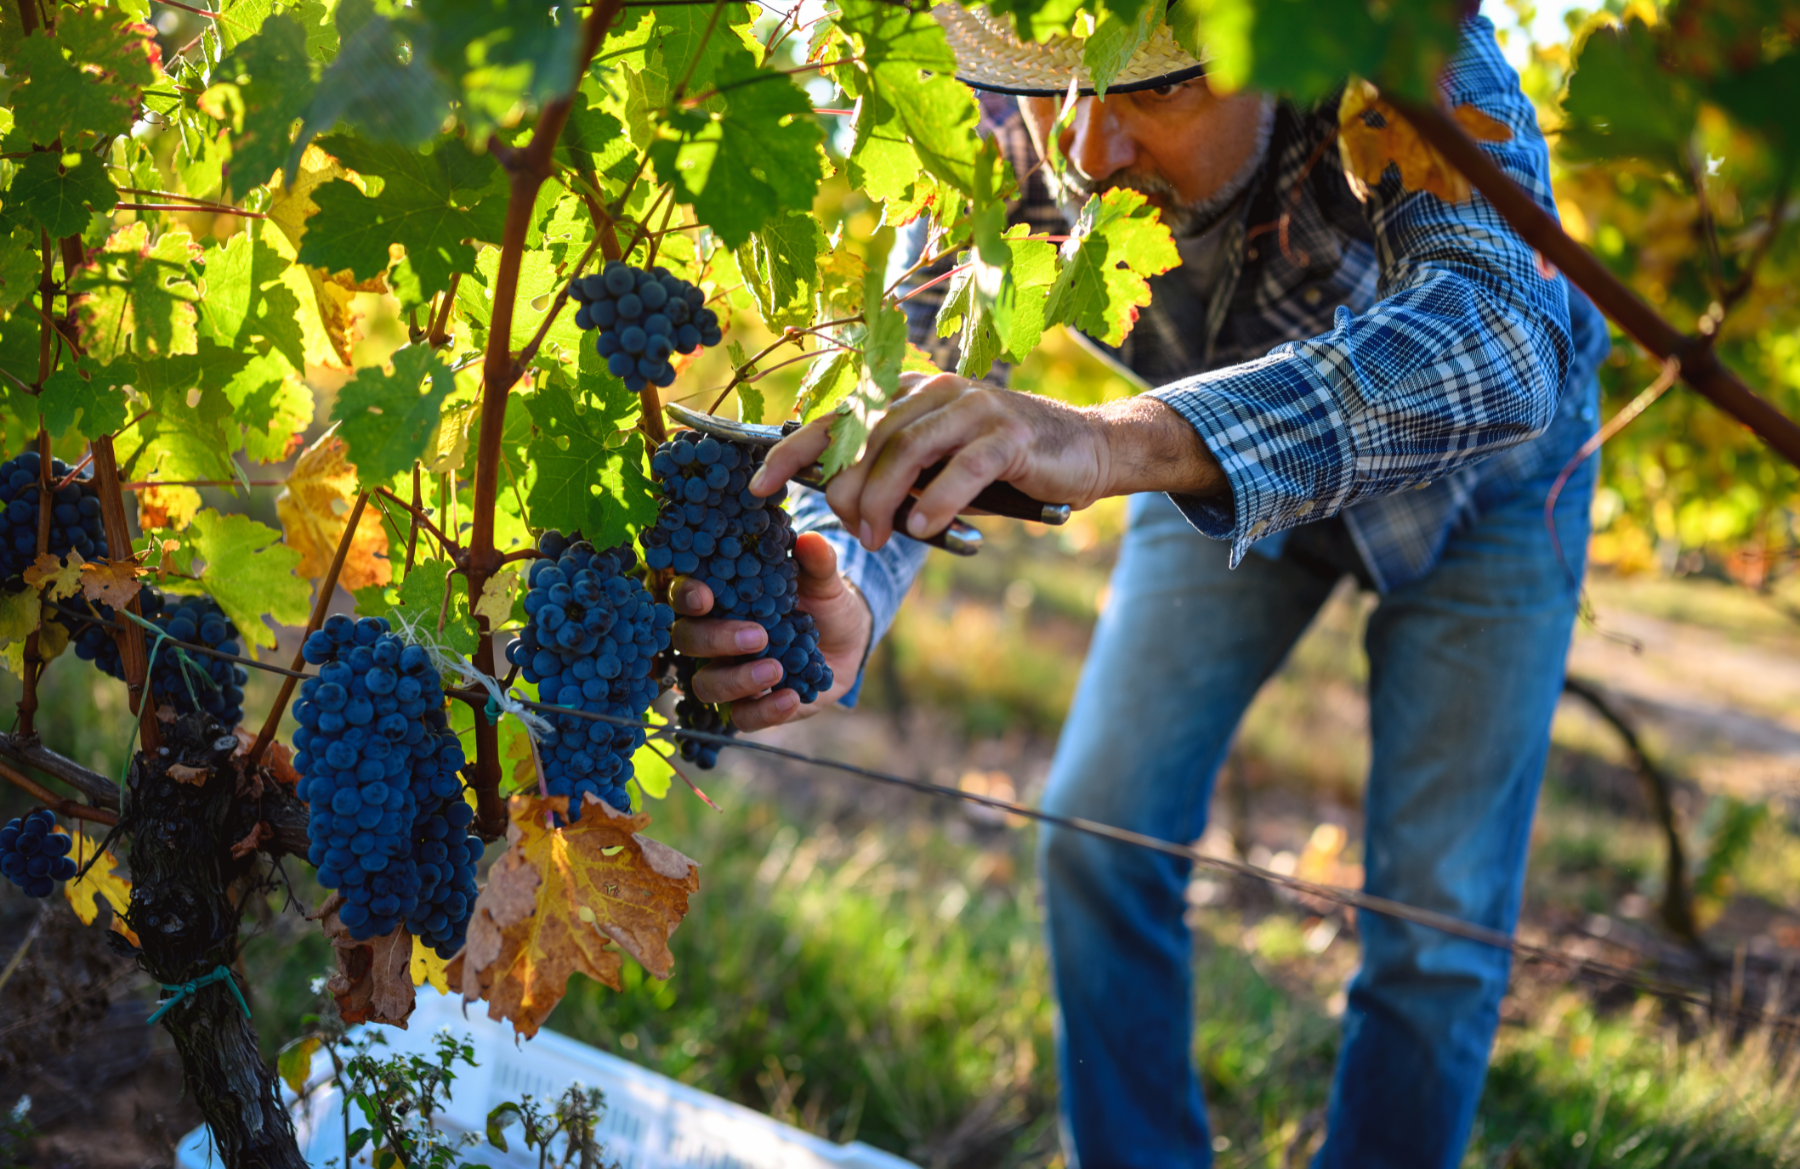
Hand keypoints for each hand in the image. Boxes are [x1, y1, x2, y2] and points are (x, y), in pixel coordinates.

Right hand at [669, 532, 871, 730]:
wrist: (848, 642)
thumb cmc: (823, 602)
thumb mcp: (823, 581)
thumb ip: (816, 563)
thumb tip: (810, 541)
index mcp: (721, 597)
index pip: (684, 594)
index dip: (686, 596)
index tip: (706, 597)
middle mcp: (714, 637)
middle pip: (687, 641)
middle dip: (716, 639)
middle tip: (757, 636)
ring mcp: (729, 673)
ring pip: (706, 685)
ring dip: (737, 680)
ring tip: (776, 669)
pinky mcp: (751, 706)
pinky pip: (742, 717)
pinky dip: (765, 711)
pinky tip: (791, 698)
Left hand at [749, 371, 1223, 548]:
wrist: (1084, 453)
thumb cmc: (1001, 469)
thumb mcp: (938, 470)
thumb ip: (893, 478)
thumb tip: (838, 506)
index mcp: (907, 395)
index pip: (836, 419)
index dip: (792, 451)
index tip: (756, 486)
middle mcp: (932, 391)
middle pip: (866, 439)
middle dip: (847, 491)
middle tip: (853, 532)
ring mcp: (972, 406)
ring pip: (905, 450)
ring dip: (883, 501)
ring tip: (877, 538)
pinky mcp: (1009, 432)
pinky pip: (959, 467)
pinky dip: (936, 500)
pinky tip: (924, 527)